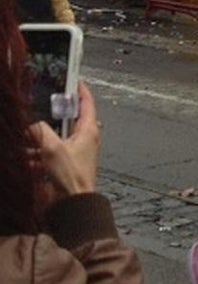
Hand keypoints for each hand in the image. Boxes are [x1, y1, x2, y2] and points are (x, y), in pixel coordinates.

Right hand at [29, 81, 99, 207]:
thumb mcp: (52, 148)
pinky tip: (23, 157)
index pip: (87, 103)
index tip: (75, 79)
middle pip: (68, 119)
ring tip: (25, 137)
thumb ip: (40, 132)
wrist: (73, 204)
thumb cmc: (71, 176)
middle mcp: (84, 139)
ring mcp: (75, 152)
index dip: (81, 90)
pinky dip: (37, 154)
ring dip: (40, 138)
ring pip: (56, 137)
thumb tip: (31, 125)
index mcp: (88, 130)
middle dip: (52, 115)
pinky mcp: (65, 165)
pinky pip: (49, 154)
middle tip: (40, 106)